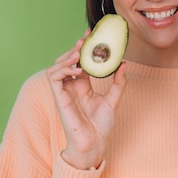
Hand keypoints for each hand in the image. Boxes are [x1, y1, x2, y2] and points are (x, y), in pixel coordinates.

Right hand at [47, 31, 126, 168]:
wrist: (94, 143)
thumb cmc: (101, 125)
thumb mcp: (113, 100)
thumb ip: (118, 82)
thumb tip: (124, 63)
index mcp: (83, 85)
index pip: (81, 61)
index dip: (85, 47)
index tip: (92, 34)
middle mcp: (72, 86)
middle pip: (68, 60)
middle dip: (76, 47)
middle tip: (87, 38)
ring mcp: (64, 91)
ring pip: (57, 66)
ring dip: (68, 56)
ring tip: (80, 51)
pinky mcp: (58, 97)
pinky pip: (54, 78)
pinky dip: (63, 70)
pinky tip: (76, 70)